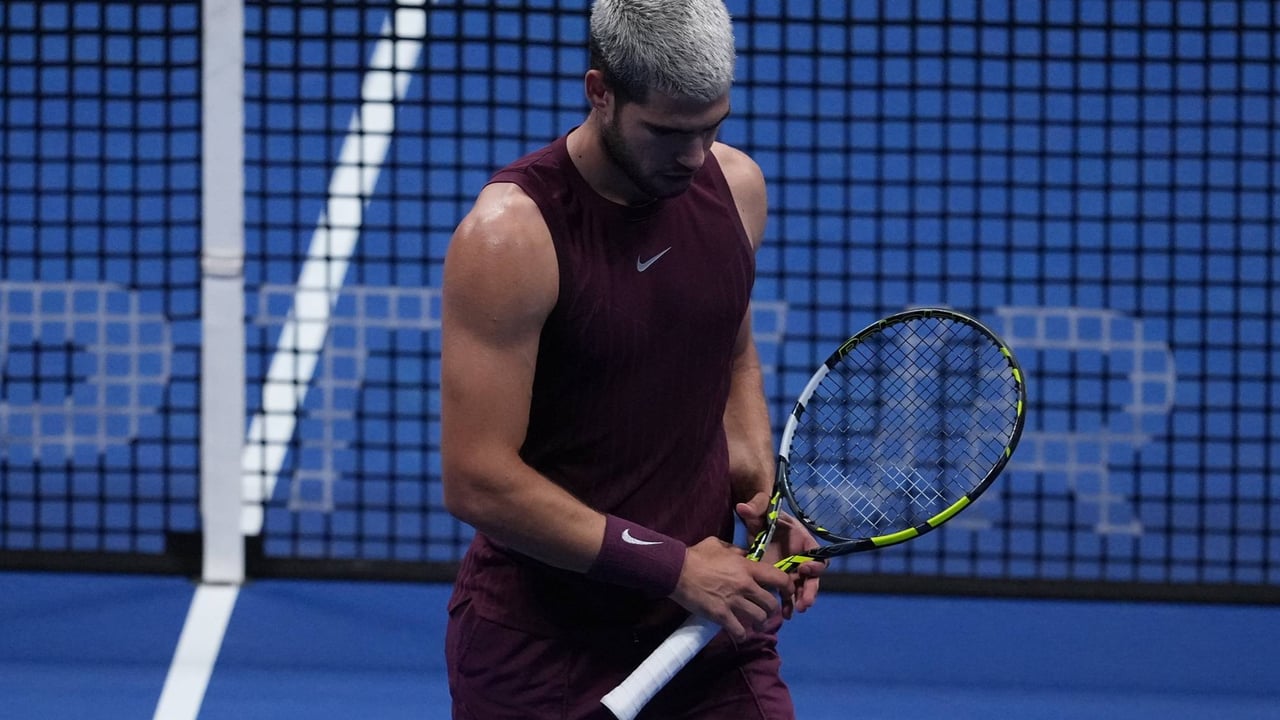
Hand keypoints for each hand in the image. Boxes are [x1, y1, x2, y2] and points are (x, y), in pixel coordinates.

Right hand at [669, 537, 792, 640]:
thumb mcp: (719, 544)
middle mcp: (745, 586)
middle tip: (766, 611)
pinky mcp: (721, 615)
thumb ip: (736, 551)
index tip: (787, 593)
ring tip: (755, 624)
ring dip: (759, 623)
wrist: (677, 570)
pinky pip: (739, 630)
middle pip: (771, 604)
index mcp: (747, 568)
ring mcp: (733, 602)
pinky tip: (741, 633)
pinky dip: (742, 634)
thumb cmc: (697, 555)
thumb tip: (745, 556)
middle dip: (771, 609)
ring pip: (759, 618)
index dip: (787, 587)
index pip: (778, 578)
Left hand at [735, 494, 824, 618]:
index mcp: (803, 540)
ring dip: (800, 600)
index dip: (814, 563)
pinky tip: (783, 615)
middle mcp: (801, 557)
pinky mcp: (781, 578)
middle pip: (812, 576)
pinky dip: (787, 604)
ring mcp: (792, 569)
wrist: (757, 522)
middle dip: (809, 590)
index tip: (804, 567)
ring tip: (794, 611)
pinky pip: (787, 593)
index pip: (817, 554)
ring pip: (801, 588)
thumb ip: (755, 507)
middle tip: (804, 603)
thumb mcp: (761, 509)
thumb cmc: (764, 514)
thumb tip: (742, 507)